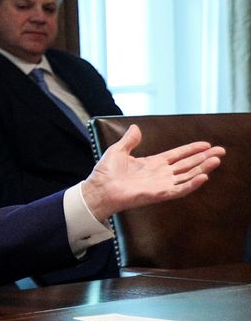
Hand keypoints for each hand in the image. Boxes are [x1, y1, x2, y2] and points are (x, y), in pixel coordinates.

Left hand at [81, 124, 225, 220]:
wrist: (99, 189)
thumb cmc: (106, 173)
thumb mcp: (118, 150)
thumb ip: (130, 140)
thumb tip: (135, 127)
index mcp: (152, 163)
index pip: (177, 155)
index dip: (192, 149)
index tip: (206, 144)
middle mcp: (160, 174)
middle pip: (187, 165)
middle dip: (204, 158)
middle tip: (221, 151)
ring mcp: (160, 184)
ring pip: (187, 176)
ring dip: (202, 169)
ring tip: (216, 160)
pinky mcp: (158, 194)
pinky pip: (179, 189)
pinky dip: (191, 184)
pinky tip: (203, 177)